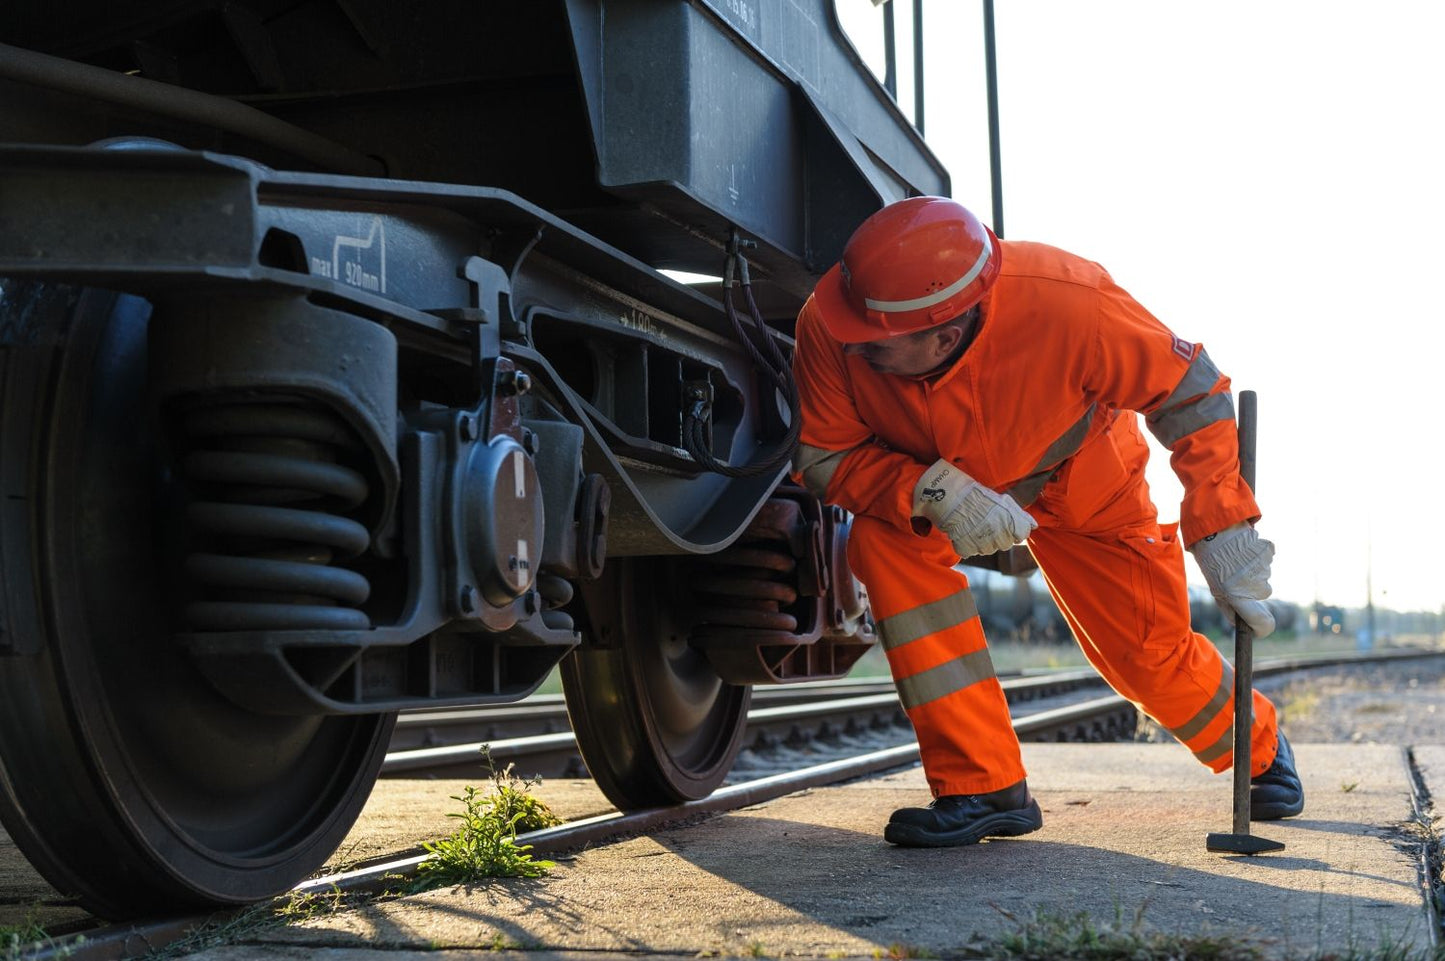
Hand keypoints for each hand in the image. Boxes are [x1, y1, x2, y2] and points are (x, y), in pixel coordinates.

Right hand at [913, 458, 1035, 558]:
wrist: (951, 496)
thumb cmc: (978, 496)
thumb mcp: (1003, 501)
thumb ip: (1021, 515)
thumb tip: (1034, 526)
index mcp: (1010, 523)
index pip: (1021, 535)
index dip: (1014, 529)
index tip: (1004, 522)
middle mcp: (999, 536)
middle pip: (1005, 544)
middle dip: (998, 535)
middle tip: (986, 522)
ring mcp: (983, 544)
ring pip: (988, 550)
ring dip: (983, 541)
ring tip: (974, 525)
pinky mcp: (967, 549)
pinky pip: (971, 551)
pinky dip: (967, 544)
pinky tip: (964, 531)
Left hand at [1189, 522, 1275, 637]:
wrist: (1214, 530)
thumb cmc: (1213, 563)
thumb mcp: (1216, 589)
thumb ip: (1229, 609)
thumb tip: (1240, 623)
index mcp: (1238, 596)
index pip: (1263, 623)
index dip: (1263, 628)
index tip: (1259, 628)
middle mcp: (1254, 584)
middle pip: (1263, 594)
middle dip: (1253, 589)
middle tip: (1236, 576)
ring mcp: (1263, 567)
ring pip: (1265, 576)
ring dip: (1254, 571)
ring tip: (1237, 561)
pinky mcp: (1268, 551)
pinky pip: (1268, 560)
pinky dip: (1259, 557)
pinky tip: (1245, 550)